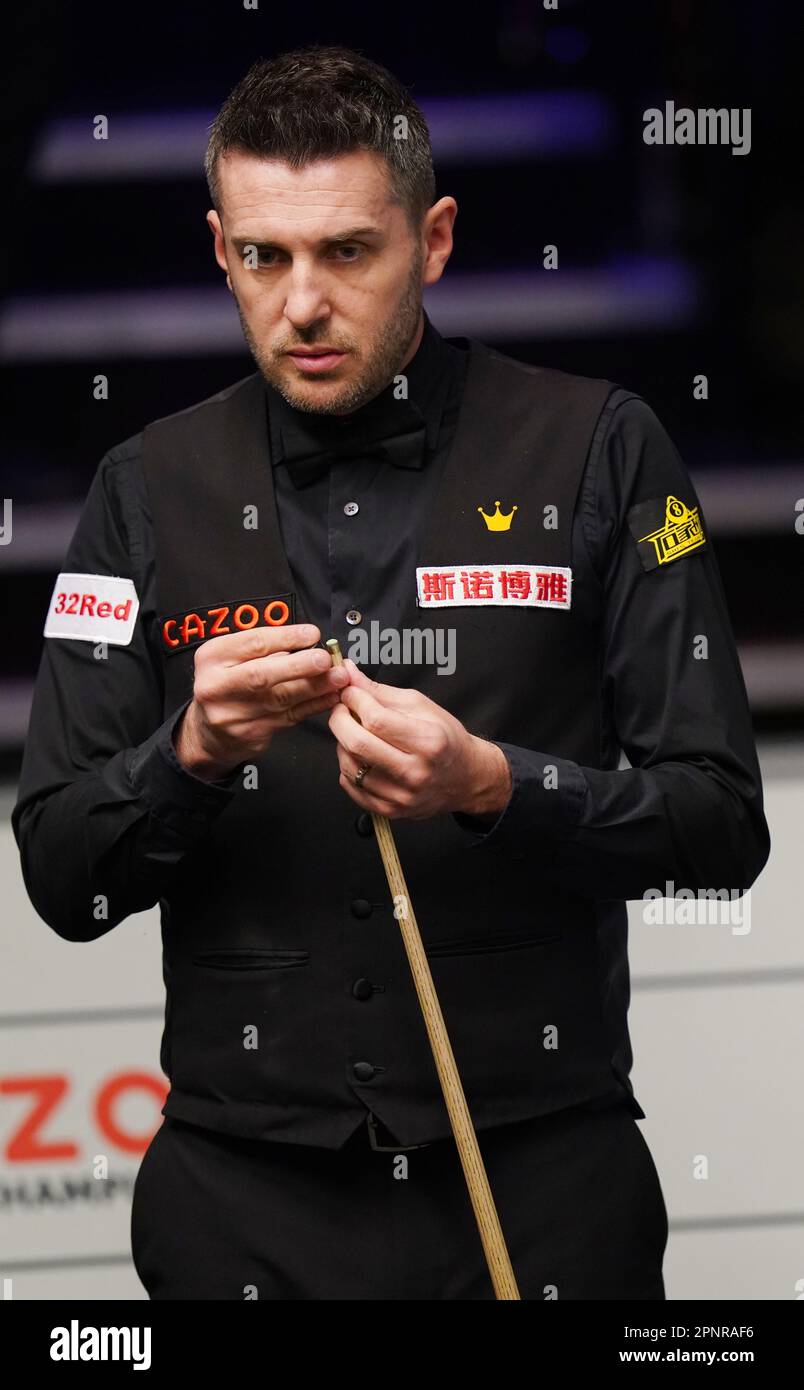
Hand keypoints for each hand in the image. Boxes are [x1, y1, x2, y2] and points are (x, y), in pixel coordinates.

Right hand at [174, 623, 348, 781]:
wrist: (209, 731)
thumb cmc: (228, 683)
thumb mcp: (232, 657)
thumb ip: (265, 648)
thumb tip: (309, 642)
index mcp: (212, 657)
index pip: (252, 644)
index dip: (286, 638)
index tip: (313, 634)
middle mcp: (217, 686)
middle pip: (261, 675)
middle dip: (299, 666)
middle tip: (325, 659)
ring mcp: (233, 714)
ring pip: (281, 699)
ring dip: (315, 687)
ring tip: (338, 677)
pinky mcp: (251, 733)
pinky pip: (289, 717)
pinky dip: (314, 705)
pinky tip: (330, 696)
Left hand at [327, 659, 511, 820]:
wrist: (465, 777)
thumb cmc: (445, 738)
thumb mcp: (420, 706)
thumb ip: (380, 692)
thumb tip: (348, 674)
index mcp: (429, 741)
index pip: (376, 719)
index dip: (354, 701)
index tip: (349, 692)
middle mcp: (416, 772)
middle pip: (358, 744)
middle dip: (339, 720)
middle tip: (341, 709)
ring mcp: (403, 796)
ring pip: (349, 766)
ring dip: (342, 743)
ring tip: (353, 732)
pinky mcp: (391, 810)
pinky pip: (351, 786)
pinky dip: (347, 767)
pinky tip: (358, 756)